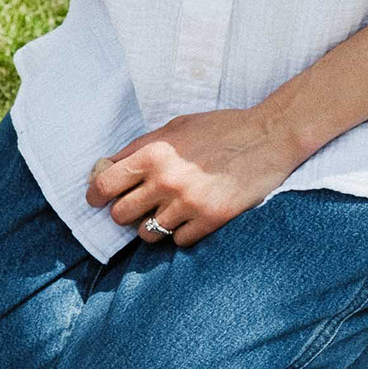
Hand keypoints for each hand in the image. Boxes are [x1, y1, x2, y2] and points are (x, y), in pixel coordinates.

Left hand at [86, 108, 309, 246]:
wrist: (272, 136)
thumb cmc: (221, 128)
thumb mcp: (176, 127)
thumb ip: (141, 148)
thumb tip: (107, 167)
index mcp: (154, 154)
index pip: (104, 186)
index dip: (95, 196)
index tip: (97, 200)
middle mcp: (167, 181)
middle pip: (120, 216)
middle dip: (125, 212)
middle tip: (138, 205)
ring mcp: (189, 203)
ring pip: (147, 234)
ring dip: (153, 226)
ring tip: (168, 212)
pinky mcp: (211, 219)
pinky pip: (178, 241)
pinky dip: (181, 233)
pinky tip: (192, 217)